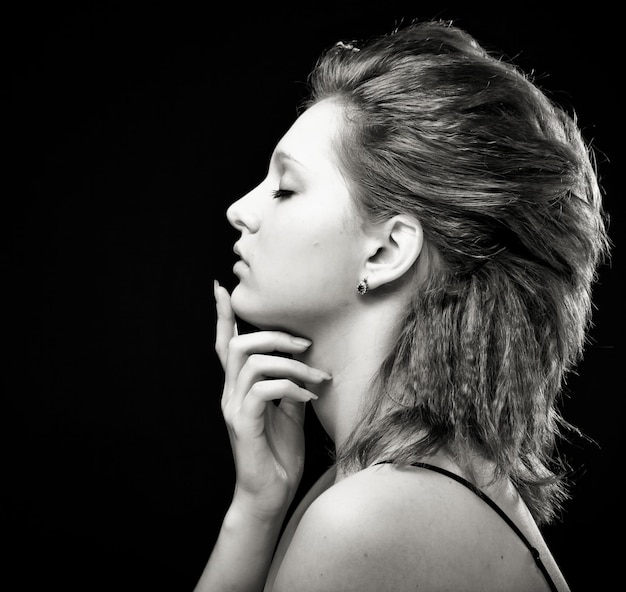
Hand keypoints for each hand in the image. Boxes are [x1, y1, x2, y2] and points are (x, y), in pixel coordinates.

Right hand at [214, 281, 330, 519]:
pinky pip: (264, 389)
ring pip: (251, 362)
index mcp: (239, 388)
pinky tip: (309, 399)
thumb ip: (287, 385)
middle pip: (238, 344)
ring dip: (290, 364)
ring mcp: (234, 408)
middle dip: (273, 335)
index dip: (223, 316)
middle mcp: (230, 394)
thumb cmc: (278, 454)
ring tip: (317, 378)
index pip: (225, 345)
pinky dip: (291, 388)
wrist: (269, 495)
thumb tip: (300, 363)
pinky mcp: (243, 424)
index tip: (222, 288)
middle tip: (305, 345)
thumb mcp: (288, 413)